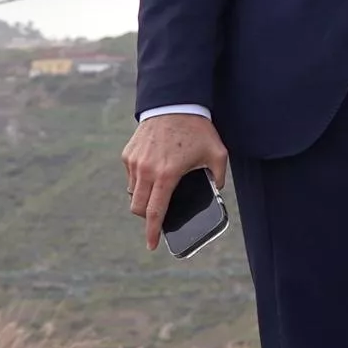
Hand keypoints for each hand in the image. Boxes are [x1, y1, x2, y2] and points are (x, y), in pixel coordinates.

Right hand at [122, 112, 227, 251]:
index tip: (151, 245)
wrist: (175, 102)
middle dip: (147, 217)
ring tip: (161, 189)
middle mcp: (146, 170)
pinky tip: (155, 171)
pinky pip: (131, 176)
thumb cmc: (198, 129)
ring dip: (144, 197)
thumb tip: (216, 190)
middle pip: (138, 208)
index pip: (155, 212)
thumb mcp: (218, 154)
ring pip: (133, 192)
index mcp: (167, 175)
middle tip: (159, 216)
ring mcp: (134, 162)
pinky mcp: (128, 153)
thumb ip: (219, 176)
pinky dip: (140, 181)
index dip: (152, 232)